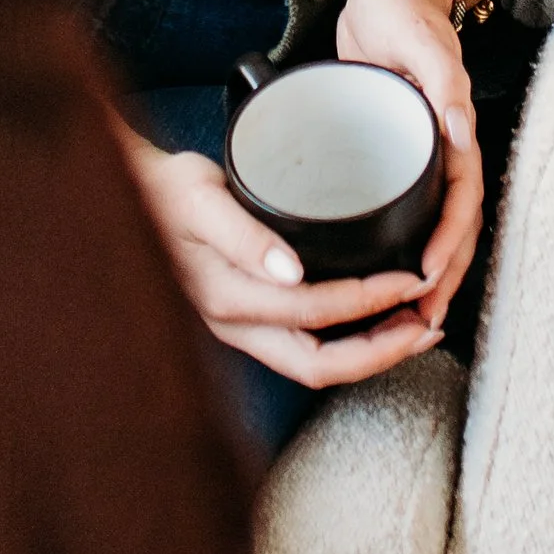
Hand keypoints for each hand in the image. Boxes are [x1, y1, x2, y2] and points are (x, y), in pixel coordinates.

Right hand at [112, 128, 443, 389]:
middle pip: (321, 365)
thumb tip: (291, 273)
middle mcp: (235, 326)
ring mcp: (240, 329)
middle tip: (428, 324)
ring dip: (370, 351)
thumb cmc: (162, 189)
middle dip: (381, 351)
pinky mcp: (247, 319)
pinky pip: (304, 347)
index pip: (314, 316)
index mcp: (227, 298)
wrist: (126, 196)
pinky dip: (347, 338)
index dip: (369, 304)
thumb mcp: (198, 197)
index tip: (410, 280)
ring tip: (414, 326)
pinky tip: (373, 317)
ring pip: (315, 363)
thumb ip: (242, 235)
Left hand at [332, 0, 484, 340]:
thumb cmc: (399, 9)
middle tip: (419, 323)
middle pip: (453, 226)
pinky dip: (402, 248)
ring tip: (407, 319)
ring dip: (428, 274)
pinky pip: (408, 211)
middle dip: (444, 278)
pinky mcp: (395, 156)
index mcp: (452, 128)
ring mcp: (421, 155)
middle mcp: (443, 148)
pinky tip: (382, 277)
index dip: (449, 242)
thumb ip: (442, 78)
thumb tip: (463, 131)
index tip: (427, 277)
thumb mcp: (418, 36)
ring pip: (434, 226)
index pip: (461, 200)